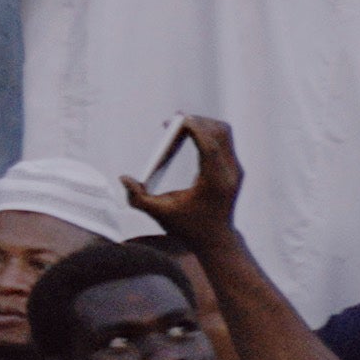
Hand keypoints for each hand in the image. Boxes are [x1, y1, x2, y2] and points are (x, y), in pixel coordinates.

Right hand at [128, 117, 244, 249]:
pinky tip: (188, 137)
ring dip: (202, 126)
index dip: (195, 128)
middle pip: (220, 133)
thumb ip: (138, 198)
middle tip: (173, 121)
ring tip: (179, 128)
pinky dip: (207, 134)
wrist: (217, 240)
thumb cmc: (188, 228)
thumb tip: (124, 178)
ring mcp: (235, 170)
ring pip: (224, 134)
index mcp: (214, 182)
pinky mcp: (234, 169)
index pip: (210, 146)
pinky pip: (224, 141)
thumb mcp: (160, 214)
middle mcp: (230, 173)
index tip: (177, 119)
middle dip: (197, 122)